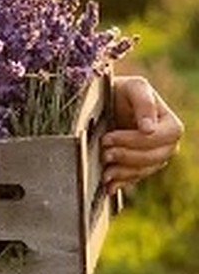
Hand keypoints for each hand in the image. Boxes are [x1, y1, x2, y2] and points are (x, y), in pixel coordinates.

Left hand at [103, 75, 183, 193]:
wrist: (106, 102)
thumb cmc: (122, 90)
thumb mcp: (133, 87)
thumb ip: (144, 103)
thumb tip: (149, 128)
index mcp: (170, 124)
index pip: (161, 138)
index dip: (136, 141)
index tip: (109, 138)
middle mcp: (167, 143)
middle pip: (155, 157)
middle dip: (128, 157)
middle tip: (104, 154)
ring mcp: (154, 157)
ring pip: (145, 170)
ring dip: (124, 173)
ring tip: (104, 171)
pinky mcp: (139, 166)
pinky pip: (135, 178)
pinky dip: (121, 182)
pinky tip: (108, 186)